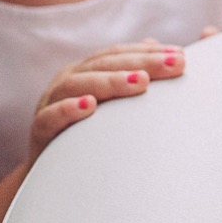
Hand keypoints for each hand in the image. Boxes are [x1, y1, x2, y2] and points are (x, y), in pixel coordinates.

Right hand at [30, 41, 182, 158]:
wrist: (51, 179)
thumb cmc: (88, 135)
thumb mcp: (113, 106)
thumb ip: (133, 75)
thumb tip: (155, 43)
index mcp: (86, 70)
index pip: (119, 54)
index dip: (149, 52)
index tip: (182, 56)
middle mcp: (68, 81)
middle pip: (105, 64)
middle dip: (142, 63)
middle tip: (175, 64)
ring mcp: (50, 103)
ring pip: (78, 84)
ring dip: (111, 81)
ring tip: (141, 82)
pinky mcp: (39, 131)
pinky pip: (50, 117)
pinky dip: (68, 109)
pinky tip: (90, 106)